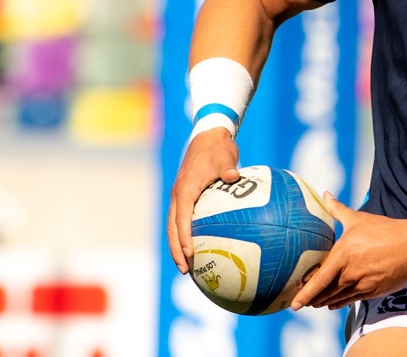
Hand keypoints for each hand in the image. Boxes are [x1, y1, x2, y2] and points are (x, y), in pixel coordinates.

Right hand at [166, 127, 239, 273]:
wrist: (208, 136)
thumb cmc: (218, 148)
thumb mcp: (225, 157)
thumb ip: (228, 168)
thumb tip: (234, 177)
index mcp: (185, 189)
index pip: (182, 219)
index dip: (184, 238)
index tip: (189, 254)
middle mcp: (178, 195)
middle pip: (173, 228)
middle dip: (176, 250)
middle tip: (186, 270)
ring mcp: (180, 196)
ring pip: (175, 226)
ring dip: (178, 246)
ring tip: (188, 266)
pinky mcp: (186, 195)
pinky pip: (183, 219)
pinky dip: (186, 234)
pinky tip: (199, 246)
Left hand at [291, 193, 406, 310]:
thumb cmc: (383, 230)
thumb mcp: (358, 218)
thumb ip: (338, 210)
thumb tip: (325, 195)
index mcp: (343, 254)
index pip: (319, 279)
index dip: (305, 293)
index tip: (294, 303)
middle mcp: (350, 273)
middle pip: (325, 293)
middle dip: (313, 299)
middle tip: (301, 302)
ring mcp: (362, 285)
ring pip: (337, 299)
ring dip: (325, 302)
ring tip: (316, 303)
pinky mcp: (372, 292)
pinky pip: (351, 301)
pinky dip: (340, 303)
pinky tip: (333, 303)